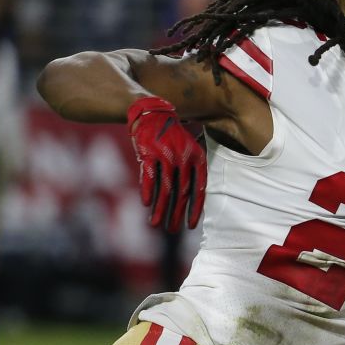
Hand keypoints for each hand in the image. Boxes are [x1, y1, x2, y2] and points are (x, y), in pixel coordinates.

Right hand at [127, 97, 206, 231]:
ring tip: (156, 225)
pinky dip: (147, 191)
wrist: (154, 114)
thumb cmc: (172, 137)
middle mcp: (184, 158)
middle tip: (173, 230)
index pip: (199, 188)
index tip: (191, 226)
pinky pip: (149, 177)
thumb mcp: (189, 150)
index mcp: (197, 158)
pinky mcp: (149, 153)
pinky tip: (145, 204)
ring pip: (165, 189)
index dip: (195, 209)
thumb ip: (189, 171)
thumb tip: (187, 201)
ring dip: (160, 209)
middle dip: (177, 214)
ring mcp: (167, 155)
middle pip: (182, 192)